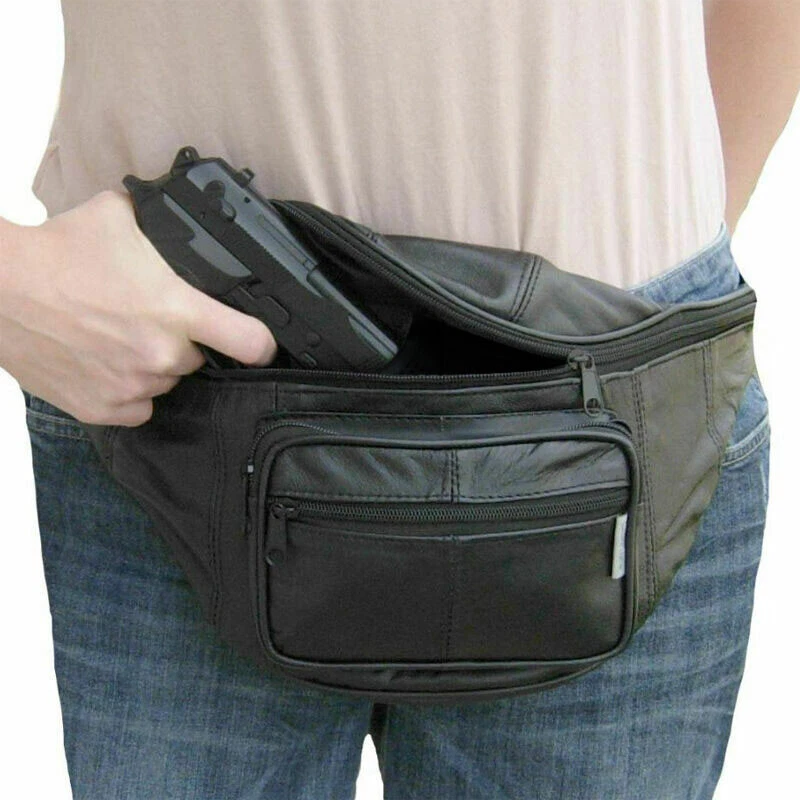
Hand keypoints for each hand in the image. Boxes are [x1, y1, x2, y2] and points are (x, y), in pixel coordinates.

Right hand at [0, 190, 276, 425]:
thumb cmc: (54, 253)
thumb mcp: (118, 217)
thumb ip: (161, 222)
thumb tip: (182, 211)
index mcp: (175, 309)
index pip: (249, 342)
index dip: (263, 344)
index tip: (262, 343)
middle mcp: (160, 353)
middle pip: (200, 359)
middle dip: (185, 341)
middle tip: (151, 318)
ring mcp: (132, 386)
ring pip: (167, 382)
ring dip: (154, 365)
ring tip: (118, 336)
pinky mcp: (103, 408)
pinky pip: (138, 407)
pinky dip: (130, 391)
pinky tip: (107, 363)